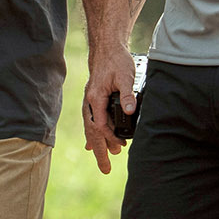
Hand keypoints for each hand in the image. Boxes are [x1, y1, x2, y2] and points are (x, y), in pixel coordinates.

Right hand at [83, 47, 137, 173]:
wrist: (106, 49)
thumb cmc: (116, 61)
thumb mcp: (125, 75)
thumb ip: (128, 94)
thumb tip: (129, 111)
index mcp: (95, 98)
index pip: (100, 125)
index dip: (109, 138)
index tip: (120, 147)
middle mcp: (89, 103)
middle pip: (92, 132)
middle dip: (99, 152)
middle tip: (106, 169)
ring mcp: (89, 102)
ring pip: (91, 128)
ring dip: (98, 144)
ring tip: (106, 158)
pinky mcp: (93, 100)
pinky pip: (91, 122)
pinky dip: (92, 135)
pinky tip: (91, 145)